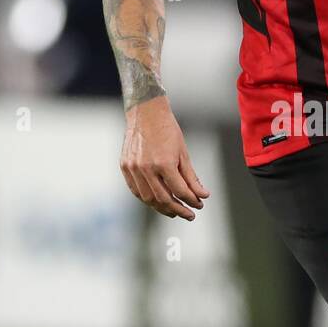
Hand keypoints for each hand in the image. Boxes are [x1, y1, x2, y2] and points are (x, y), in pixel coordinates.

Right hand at [120, 96, 209, 219]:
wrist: (145, 112)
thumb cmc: (167, 130)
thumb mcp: (183, 152)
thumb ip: (191, 176)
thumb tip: (202, 195)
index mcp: (163, 163)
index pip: (180, 191)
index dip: (191, 201)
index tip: (199, 205)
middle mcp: (146, 168)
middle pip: (163, 199)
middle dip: (178, 210)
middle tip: (189, 214)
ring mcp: (133, 168)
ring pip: (148, 198)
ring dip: (162, 208)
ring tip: (174, 211)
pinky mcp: (125, 167)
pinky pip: (136, 190)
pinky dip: (147, 199)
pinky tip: (158, 201)